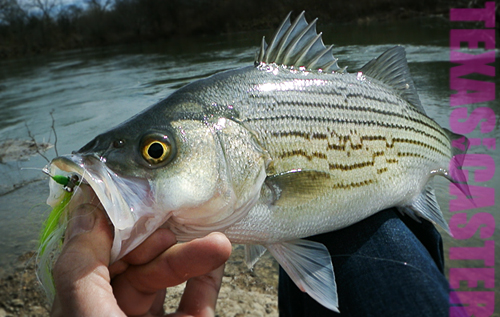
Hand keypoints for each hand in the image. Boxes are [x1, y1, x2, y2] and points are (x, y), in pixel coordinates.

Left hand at [51, 203, 231, 316]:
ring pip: (171, 278)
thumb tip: (86, 209)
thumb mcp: (83, 307)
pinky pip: (198, 301)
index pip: (101, 257)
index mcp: (83, 304)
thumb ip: (82, 259)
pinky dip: (209, 280)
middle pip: (141, 264)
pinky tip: (217, 262)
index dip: (122, 231)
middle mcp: (116, 311)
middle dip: (166, 241)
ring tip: (218, 243)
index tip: (144, 205)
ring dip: (195, 255)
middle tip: (184, 223)